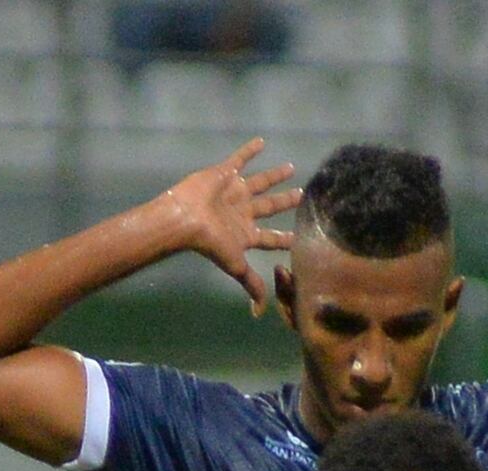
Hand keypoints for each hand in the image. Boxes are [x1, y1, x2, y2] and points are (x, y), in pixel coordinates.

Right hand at [163, 140, 301, 310]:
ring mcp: (234, 192)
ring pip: (260, 182)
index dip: (284, 239)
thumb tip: (259, 312)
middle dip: (285, 202)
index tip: (300, 236)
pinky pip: (239, 159)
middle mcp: (243, 212)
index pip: (270, 238)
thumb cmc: (210, 243)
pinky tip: (262, 142)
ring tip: (291, 168)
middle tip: (302, 195)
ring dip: (275, 176)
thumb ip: (250, 283)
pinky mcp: (224, 174)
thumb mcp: (235, 266)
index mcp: (246, 233)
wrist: (185, 219)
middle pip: (270, 207)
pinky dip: (249, 151)